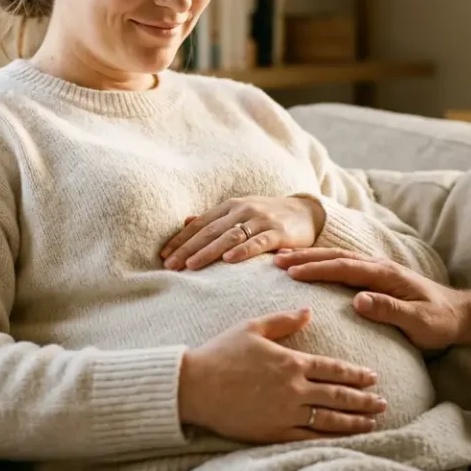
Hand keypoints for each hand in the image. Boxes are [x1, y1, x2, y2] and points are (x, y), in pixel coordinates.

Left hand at [161, 196, 325, 270]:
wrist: (307, 211)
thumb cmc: (268, 215)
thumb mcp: (240, 212)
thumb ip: (215, 218)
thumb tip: (185, 221)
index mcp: (230, 206)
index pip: (199, 224)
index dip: (180, 239)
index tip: (163, 255)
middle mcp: (242, 210)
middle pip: (210, 231)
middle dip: (188, 248)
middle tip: (170, 265)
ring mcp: (261, 220)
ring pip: (229, 237)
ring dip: (208, 251)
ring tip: (192, 265)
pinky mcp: (279, 233)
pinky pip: (258, 242)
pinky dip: (243, 251)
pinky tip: (229, 260)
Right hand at [178, 308, 385, 442]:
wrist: (194, 386)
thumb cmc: (221, 353)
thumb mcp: (252, 328)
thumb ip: (283, 321)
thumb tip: (308, 312)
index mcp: (290, 361)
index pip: (333, 368)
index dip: (356, 374)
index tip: (373, 377)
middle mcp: (293, 388)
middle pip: (339, 395)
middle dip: (364, 399)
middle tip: (382, 401)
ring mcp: (285, 412)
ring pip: (330, 419)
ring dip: (355, 420)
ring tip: (372, 421)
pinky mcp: (274, 432)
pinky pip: (310, 437)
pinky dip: (332, 438)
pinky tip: (345, 438)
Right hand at [275, 249, 462, 351]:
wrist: (458, 315)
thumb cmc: (439, 322)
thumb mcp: (419, 322)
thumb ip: (390, 310)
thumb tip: (358, 300)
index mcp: (386, 275)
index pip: (345, 267)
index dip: (316, 269)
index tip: (291, 272)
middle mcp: (378, 266)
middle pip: (335, 256)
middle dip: (304, 257)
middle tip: (275, 259)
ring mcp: (376, 269)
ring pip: (336, 257)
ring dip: (309, 257)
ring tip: (282, 257)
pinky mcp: (374, 277)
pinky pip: (342, 265)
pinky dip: (321, 262)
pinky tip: (307, 265)